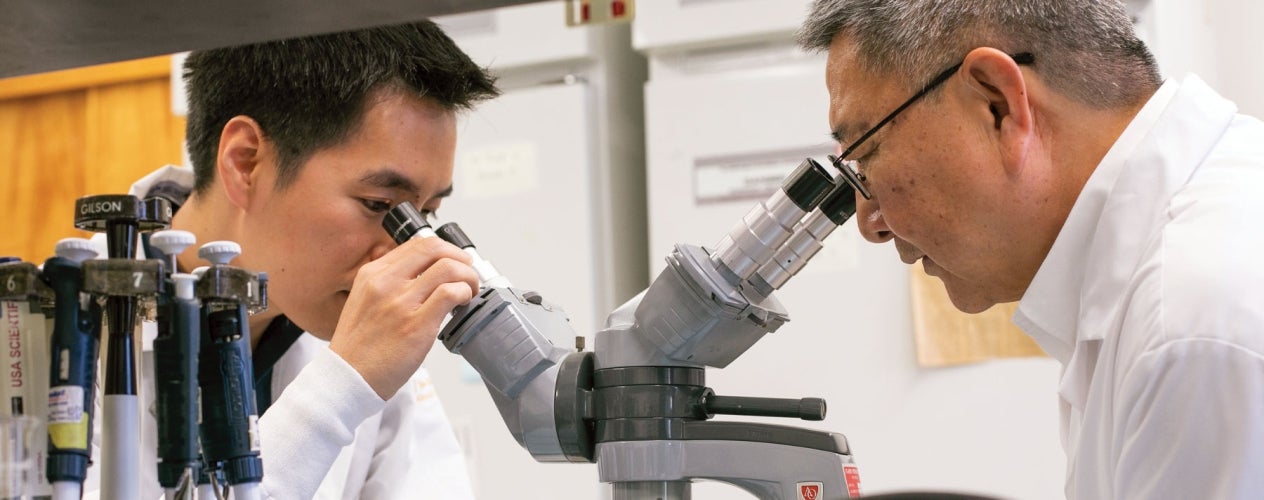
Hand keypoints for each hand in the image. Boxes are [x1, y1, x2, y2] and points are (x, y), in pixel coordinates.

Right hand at [329, 236, 478, 399]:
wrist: (347, 378)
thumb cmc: (358, 348)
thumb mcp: (364, 302)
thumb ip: (389, 285)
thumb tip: (424, 275)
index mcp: (372, 274)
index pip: (417, 244)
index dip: (444, 250)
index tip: (453, 262)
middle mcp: (385, 283)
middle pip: (435, 248)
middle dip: (460, 257)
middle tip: (467, 273)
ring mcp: (401, 303)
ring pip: (448, 268)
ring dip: (467, 277)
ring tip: (468, 292)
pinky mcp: (416, 324)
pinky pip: (450, 293)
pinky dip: (464, 294)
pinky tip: (462, 304)